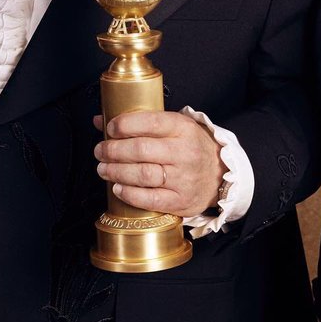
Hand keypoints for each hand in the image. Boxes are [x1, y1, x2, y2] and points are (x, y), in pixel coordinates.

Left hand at [93, 111, 223, 217]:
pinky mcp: (181, 200)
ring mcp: (184, 178)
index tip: (110, 128)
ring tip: (104, 169)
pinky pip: (150, 199)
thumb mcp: (173, 127)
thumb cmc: (190, 147)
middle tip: (100, 151)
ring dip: (116, 172)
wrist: (220, 174)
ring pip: (143, 174)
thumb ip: (139, 122)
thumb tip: (100, 120)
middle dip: (113, 150)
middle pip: (141, 150)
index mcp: (183, 128)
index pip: (151, 122)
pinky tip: (118, 188)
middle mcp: (185, 152)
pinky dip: (129, 194)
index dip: (125, 124)